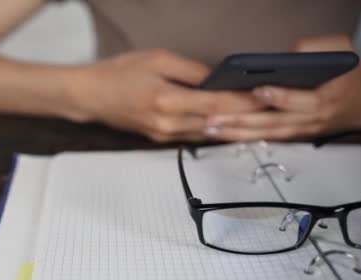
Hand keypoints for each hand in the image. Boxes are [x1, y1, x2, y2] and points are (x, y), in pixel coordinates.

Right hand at [66, 50, 261, 141]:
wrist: (90, 97)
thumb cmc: (119, 72)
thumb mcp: (157, 59)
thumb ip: (191, 71)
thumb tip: (216, 80)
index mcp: (169, 101)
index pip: (218, 104)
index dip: (245, 102)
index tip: (267, 96)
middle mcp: (170, 124)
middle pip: (217, 123)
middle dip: (246, 117)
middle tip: (271, 110)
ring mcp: (164, 136)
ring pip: (207, 134)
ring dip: (232, 128)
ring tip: (256, 120)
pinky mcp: (159, 139)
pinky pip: (193, 137)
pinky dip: (212, 131)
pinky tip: (227, 126)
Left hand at [205, 35, 360, 140]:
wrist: (359, 103)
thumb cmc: (346, 76)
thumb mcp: (340, 53)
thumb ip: (316, 50)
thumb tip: (290, 53)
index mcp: (323, 99)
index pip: (300, 101)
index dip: (280, 97)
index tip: (258, 90)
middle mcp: (309, 119)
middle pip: (273, 122)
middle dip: (242, 121)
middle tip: (216, 117)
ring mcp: (298, 131)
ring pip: (264, 134)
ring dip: (236, 133)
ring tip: (210, 128)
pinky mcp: (289, 136)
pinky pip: (263, 138)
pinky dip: (241, 137)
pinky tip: (221, 133)